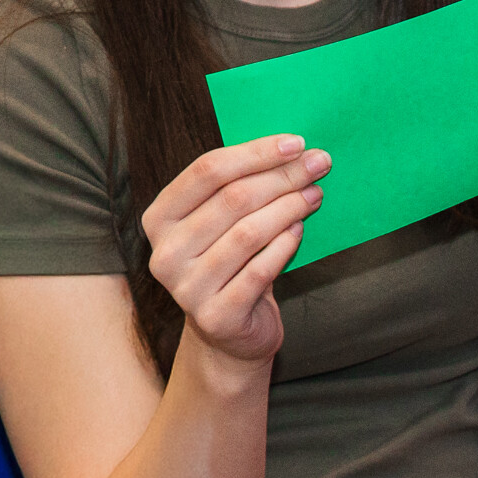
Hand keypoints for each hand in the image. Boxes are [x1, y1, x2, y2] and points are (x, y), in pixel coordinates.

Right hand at [141, 132, 329, 372]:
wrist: (229, 334)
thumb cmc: (229, 264)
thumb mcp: (219, 223)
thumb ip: (236, 188)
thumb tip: (291, 150)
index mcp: (159, 218)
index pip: (206, 171)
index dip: (254, 153)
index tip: (295, 143)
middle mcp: (165, 252)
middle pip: (231, 199)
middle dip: (281, 177)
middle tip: (318, 165)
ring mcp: (186, 287)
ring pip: (248, 233)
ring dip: (289, 208)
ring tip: (314, 195)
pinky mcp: (216, 316)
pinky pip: (259, 271)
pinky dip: (284, 246)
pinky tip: (299, 229)